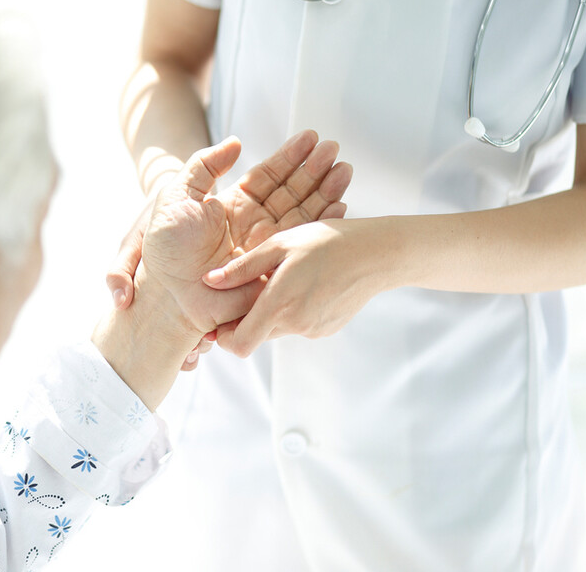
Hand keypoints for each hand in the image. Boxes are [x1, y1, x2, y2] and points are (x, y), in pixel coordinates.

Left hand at [106, 129, 350, 308]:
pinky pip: (304, 244)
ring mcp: (268, 247)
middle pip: (291, 192)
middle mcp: (255, 224)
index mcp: (236, 206)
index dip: (290, 157)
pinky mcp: (276, 269)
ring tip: (344, 168)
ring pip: (303, 213)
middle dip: (314, 169)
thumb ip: (204, 165)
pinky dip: (324, 224)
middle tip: (334, 148)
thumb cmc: (166, 245)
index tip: (311, 138)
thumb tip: (236, 142)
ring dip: (325, 190)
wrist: (169, 291)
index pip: (269, 176)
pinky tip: (341, 203)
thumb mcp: (177, 196)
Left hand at [201, 219, 382, 357]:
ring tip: (284, 278)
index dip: (225, 338)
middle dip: (247, 319)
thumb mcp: (280, 245)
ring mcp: (313, 330)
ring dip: (272, 311)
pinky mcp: (326, 329)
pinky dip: (293, 310)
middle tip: (252, 289)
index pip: (240, 345)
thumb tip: (208, 282)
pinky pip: (298, 325)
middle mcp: (295, 324)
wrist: (377, 254)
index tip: (220, 322)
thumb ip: (242, 268)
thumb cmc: (327, 241)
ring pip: (277, 329)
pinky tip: (306, 284)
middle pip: (256, 335)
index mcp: (279, 304)